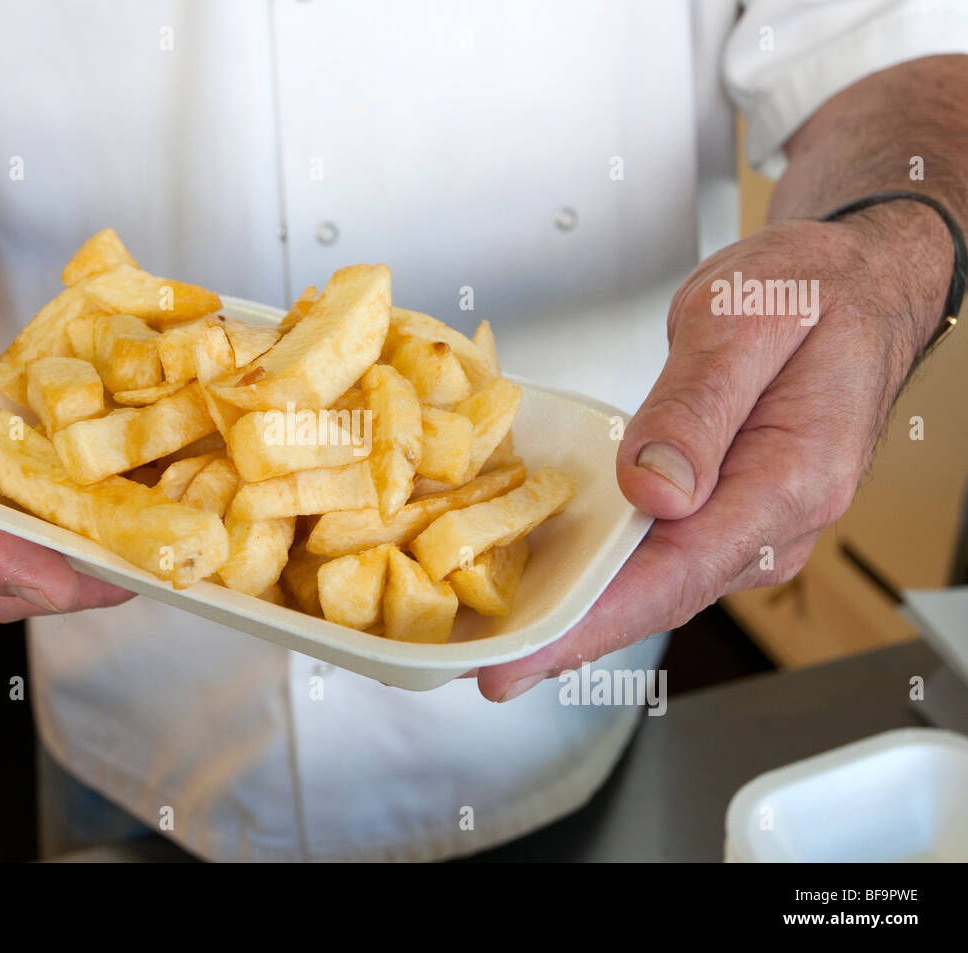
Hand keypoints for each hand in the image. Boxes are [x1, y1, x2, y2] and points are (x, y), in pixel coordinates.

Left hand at [479, 209, 948, 700]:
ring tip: (494, 641)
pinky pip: (655, 557)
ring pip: (652, 585)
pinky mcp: (722, 513)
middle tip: (481, 669)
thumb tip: (656, 490)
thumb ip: (699, 407)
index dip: (592, 626)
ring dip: (576, 615)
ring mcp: (748, 526)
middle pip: (656, 598)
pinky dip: (598, 577)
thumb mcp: (744, 322)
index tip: (523, 663)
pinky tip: (544, 587)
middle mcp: (771, 523)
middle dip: (567, 638)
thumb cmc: (806, 293)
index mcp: (788, 481)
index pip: (676, 577)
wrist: (848, 284)